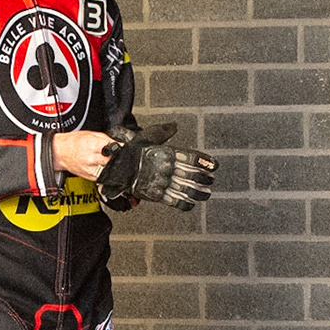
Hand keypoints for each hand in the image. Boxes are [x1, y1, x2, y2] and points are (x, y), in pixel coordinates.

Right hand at [53, 130, 114, 180]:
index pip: (113, 148)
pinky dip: (104, 171)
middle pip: (112, 161)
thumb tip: (119, 144)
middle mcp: (92, 158)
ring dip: (110, 166)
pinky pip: (103, 176)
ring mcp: (91, 169)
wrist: (60, 152)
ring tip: (105, 161)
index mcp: (93, 146)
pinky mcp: (90, 177)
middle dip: (115, 158)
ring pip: (109, 170)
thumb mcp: (90, 134)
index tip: (120, 148)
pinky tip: (100, 166)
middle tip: (113, 155)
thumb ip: (106, 139)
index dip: (118, 148)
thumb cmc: (73, 142)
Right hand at [96, 122, 217, 211]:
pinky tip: (191, 203)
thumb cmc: (131, 151)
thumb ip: (163, 132)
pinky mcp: (156, 194)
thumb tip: (174, 126)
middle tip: (211, 180)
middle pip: (193, 176)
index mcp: (167, 154)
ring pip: (186, 190)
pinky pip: (174, 201)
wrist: (115, 166)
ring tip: (206, 193)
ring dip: (199, 193)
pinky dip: (184, 203)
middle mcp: (167, 169)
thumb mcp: (148, 136)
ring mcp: (162, 182)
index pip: (192, 159)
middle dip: (205, 179)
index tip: (214, 165)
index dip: (206, 163)